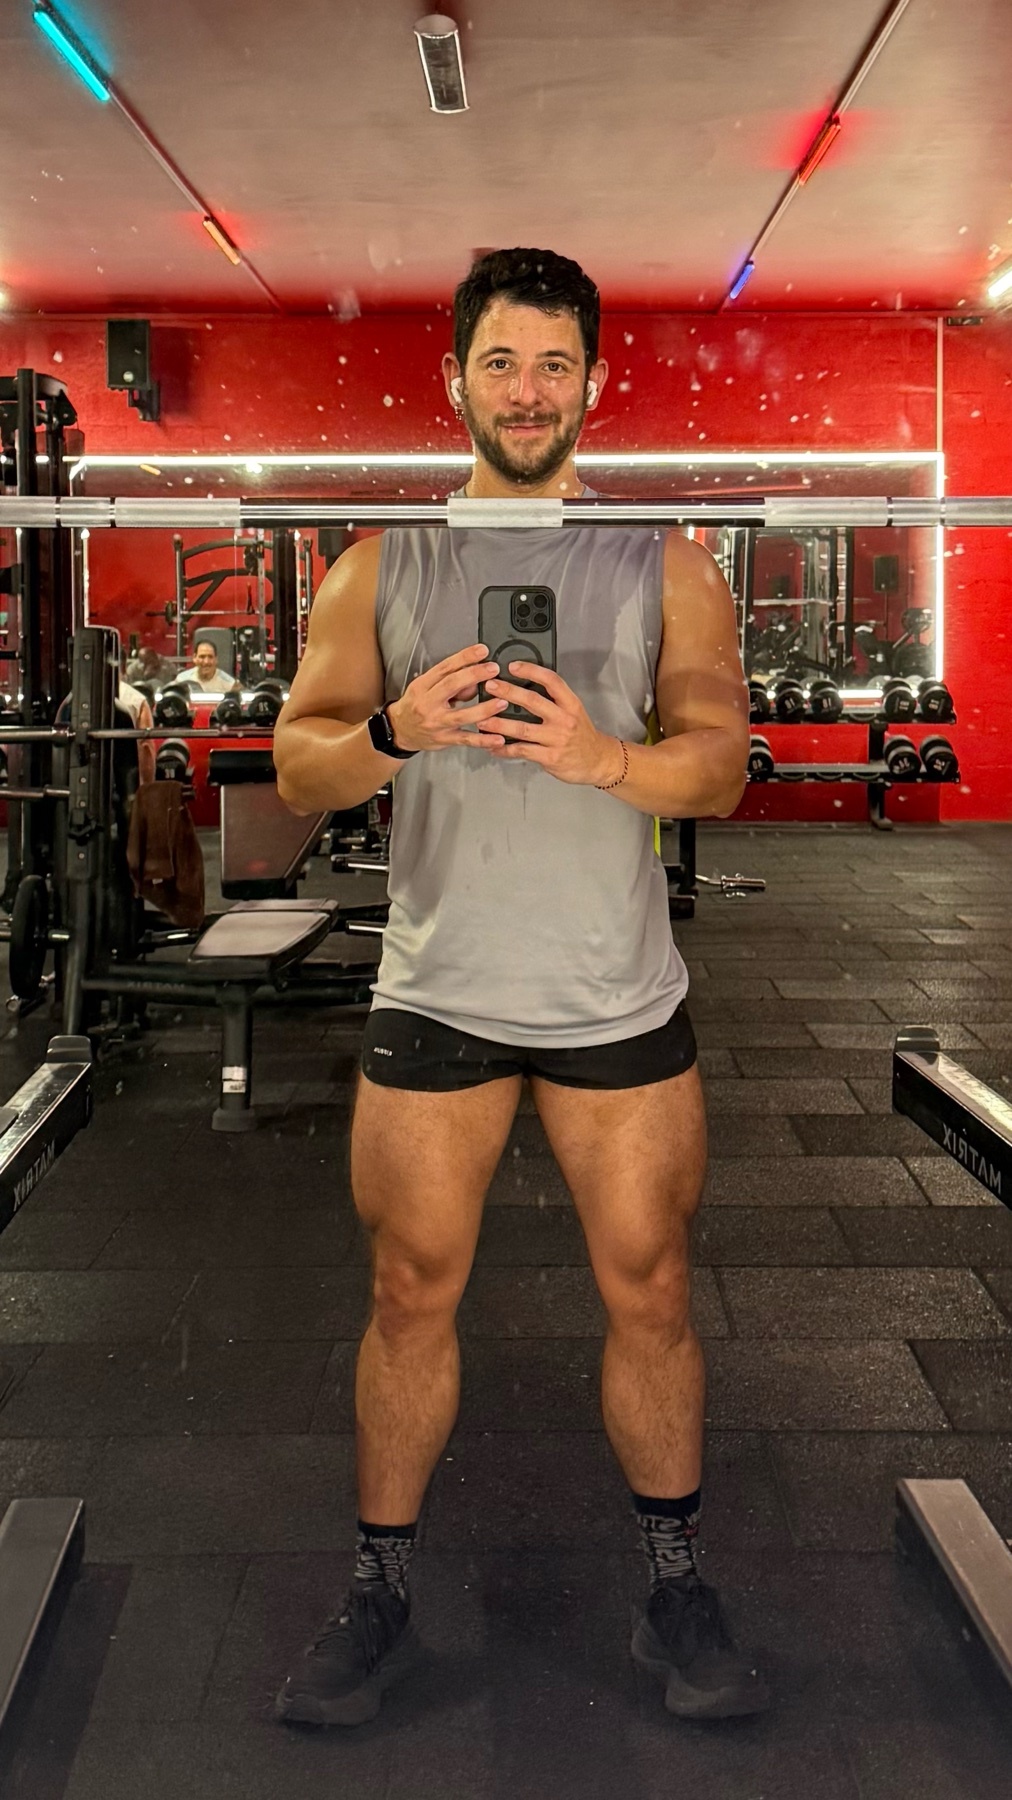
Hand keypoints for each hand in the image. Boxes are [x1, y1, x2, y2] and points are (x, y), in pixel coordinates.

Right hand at [386, 644, 508, 751]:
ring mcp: (436, 723)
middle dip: (474, 675)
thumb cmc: (416, 705)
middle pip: (451, 686)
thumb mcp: (426, 688)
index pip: (444, 668)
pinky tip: (497, 738)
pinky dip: (483, 740)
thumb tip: (474, 678)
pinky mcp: (444, 740)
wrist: (400, 730)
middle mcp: (427, 704)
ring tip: (502, 702)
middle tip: (493, 668)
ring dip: (484, 709)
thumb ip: (449, 682)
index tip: (481, 650)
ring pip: (461, 715)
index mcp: (422, 686)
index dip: (464, 657)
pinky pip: (466, 740)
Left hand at [477, 663, 620, 786]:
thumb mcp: (574, 711)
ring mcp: (556, 739)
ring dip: (499, 724)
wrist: (598, 761)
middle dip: (508, 692)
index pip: (551, 681)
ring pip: (522, 729)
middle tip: (490, 686)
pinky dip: (505, 749)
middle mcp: (564, 719)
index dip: (531, 671)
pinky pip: (522, 751)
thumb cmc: (582, 736)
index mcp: (571, 704)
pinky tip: (493, 746)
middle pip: (533, 701)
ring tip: (482, 721)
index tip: (513, 666)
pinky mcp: (550, 757)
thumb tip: (524, 688)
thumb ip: (554, 701)